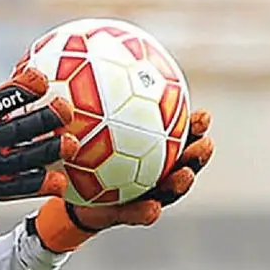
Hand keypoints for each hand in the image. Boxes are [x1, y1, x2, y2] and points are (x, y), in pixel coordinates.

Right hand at [0, 44, 75, 229]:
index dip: (18, 90)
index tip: (40, 78)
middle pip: (15, 130)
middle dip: (42, 119)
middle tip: (66, 108)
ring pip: (21, 159)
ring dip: (47, 152)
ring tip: (72, 144)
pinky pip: (16, 188)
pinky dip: (38, 185)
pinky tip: (60, 181)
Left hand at [32, 109, 213, 252]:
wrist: (63, 186)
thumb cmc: (77, 145)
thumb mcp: (81, 120)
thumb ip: (93, 96)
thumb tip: (89, 54)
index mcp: (149, 148)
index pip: (177, 136)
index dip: (195, 128)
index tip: (205, 116)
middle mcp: (151, 171)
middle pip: (182, 162)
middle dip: (197, 155)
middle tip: (205, 144)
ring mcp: (141, 195)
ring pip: (167, 191)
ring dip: (180, 184)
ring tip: (184, 175)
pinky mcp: (123, 215)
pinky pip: (136, 214)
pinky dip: (145, 212)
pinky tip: (153, 209)